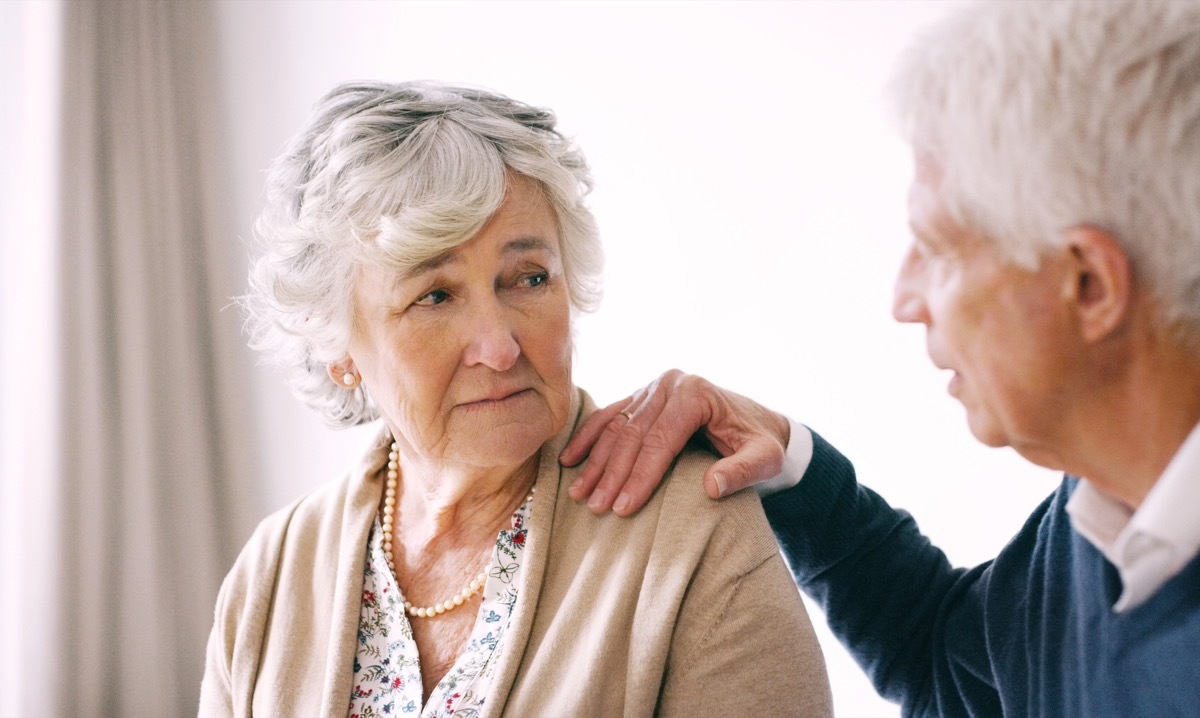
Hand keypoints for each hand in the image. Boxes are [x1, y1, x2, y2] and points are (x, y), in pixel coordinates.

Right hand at [560, 370, 790, 515]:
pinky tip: (570, 460)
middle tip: (595, 507)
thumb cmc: (761, 442)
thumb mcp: (765, 458)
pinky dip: (588, 438)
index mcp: (695, 393)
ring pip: (616, 427)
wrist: (758, 422)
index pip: (660, 441)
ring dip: (595, 461)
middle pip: (633, 434)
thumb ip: (743, 472)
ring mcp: (652, 387)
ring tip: (579, 493)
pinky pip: (609, 416)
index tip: (623, 508)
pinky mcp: (642, 395)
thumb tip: (712, 488)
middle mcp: (670, 384)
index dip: (640, 477)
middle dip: (611, 474)